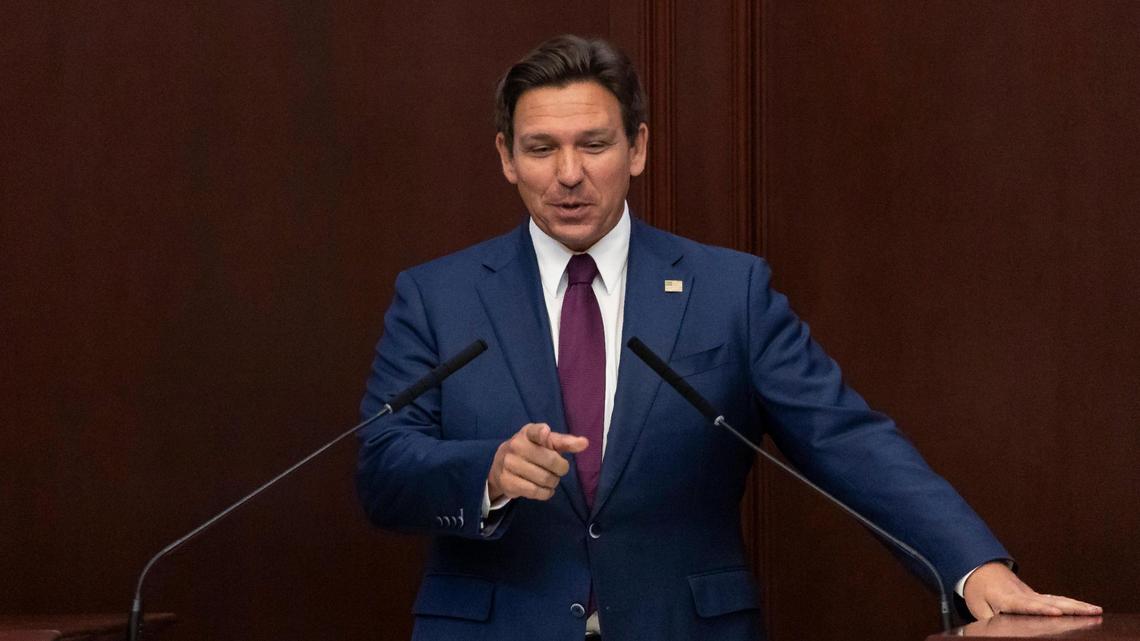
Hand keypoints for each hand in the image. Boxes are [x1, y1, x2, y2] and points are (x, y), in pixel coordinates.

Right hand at [487, 423, 588, 501]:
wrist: (501, 466)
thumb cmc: (531, 451)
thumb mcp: (546, 443)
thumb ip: (565, 442)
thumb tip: (585, 443)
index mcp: (527, 433)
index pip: (535, 431)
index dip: (541, 433)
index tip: (545, 433)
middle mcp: (516, 446)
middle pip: (551, 461)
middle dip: (561, 468)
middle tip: (558, 470)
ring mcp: (509, 464)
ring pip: (544, 478)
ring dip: (553, 482)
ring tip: (550, 479)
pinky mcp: (507, 481)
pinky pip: (535, 491)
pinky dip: (545, 493)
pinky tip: (545, 489)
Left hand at [963, 561, 1101, 619]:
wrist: (980, 570)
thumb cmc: (978, 591)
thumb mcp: (978, 608)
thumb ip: (990, 621)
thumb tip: (996, 633)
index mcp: (1008, 598)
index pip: (1026, 605)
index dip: (1041, 609)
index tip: (1056, 612)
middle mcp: (1024, 594)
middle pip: (1051, 601)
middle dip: (1072, 607)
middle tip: (1092, 611)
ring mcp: (1032, 594)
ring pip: (1058, 599)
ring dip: (1078, 605)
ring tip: (1097, 610)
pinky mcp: (1036, 595)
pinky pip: (1056, 599)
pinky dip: (1072, 604)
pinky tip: (1087, 608)